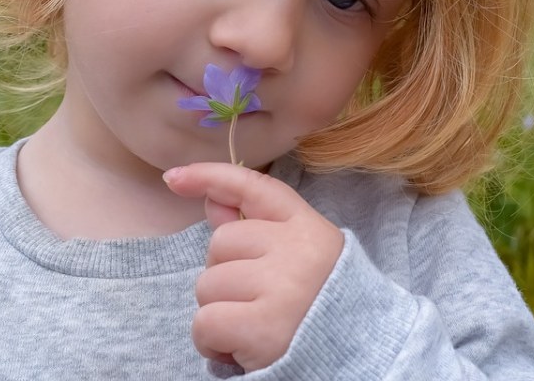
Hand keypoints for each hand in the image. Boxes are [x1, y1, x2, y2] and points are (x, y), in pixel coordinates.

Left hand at [163, 163, 344, 370]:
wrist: (358, 356)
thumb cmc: (319, 309)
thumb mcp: (300, 260)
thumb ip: (256, 229)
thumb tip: (212, 200)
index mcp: (308, 228)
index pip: (254, 188)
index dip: (210, 176)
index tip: (175, 178)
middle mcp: (297, 250)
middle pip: (220, 244)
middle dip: (224, 275)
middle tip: (257, 302)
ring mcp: (281, 286)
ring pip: (207, 285)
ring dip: (218, 312)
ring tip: (253, 326)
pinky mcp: (263, 327)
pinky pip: (205, 322)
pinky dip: (212, 342)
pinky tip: (240, 349)